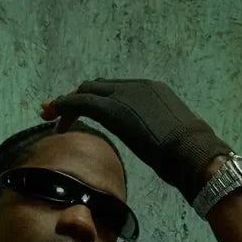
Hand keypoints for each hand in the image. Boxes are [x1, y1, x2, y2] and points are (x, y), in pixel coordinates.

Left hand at [40, 78, 231, 203]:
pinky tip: (55, 119)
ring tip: (50, 116)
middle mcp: (136, 86)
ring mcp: (125, 94)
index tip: (83, 112)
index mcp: (151, 91)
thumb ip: (156, 137)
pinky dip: (66, 108)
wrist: (191, 150)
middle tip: (56, 113)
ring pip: (86, 91)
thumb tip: (157, 150)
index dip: (95, 100)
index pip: (115, 90)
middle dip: (75, 98)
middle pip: (97, 86)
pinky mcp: (113, 107)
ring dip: (67, 104)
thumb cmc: (186, 155)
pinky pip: (81, 102)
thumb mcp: (169, 140)